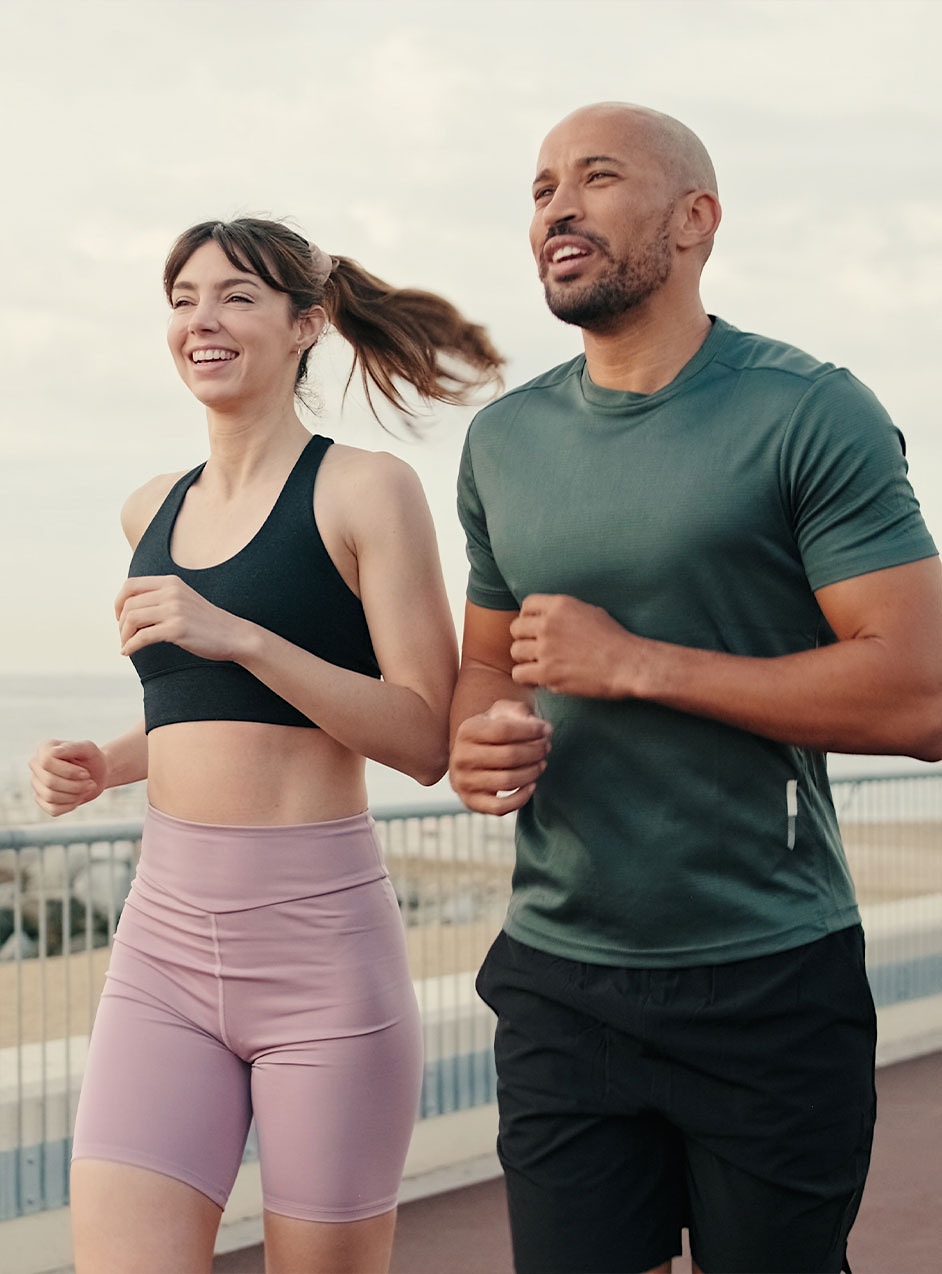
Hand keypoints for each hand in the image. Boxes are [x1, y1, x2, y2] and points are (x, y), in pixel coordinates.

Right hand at [29, 739, 106, 816]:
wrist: (98, 773)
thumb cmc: (92, 759)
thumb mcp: (88, 749)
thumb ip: (73, 747)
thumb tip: (54, 752)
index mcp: (44, 748)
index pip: (46, 762)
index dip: (69, 771)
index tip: (85, 773)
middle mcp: (36, 765)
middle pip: (49, 781)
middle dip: (75, 785)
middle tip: (90, 783)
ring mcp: (36, 783)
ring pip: (50, 796)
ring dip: (75, 795)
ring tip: (86, 788)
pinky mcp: (41, 800)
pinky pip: (53, 809)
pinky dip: (70, 806)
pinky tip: (78, 797)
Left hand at [115, 575, 244, 661]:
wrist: (234, 635)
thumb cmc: (207, 622)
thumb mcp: (183, 600)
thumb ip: (161, 598)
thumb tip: (129, 608)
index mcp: (171, 582)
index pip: (130, 585)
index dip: (119, 602)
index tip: (120, 617)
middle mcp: (171, 592)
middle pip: (129, 604)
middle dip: (120, 623)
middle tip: (124, 636)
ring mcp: (175, 610)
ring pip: (132, 619)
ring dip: (124, 635)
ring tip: (127, 645)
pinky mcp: (177, 629)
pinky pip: (142, 637)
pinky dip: (130, 646)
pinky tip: (128, 652)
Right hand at [450, 699, 551, 814]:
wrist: (472, 754)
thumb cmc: (493, 731)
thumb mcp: (502, 713)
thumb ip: (520, 712)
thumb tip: (542, 728)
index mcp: (467, 730)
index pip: (504, 730)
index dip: (531, 730)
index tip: (546, 730)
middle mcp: (461, 757)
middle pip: (508, 756)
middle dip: (535, 751)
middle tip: (547, 747)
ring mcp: (464, 782)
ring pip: (507, 781)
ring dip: (532, 772)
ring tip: (542, 764)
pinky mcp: (471, 802)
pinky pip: (499, 807)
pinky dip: (521, 798)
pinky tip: (532, 785)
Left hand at [510, 593, 633, 696]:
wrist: (627, 664)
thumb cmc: (616, 639)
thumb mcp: (591, 612)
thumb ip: (566, 613)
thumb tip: (552, 618)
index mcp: (560, 605)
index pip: (528, 604)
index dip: (528, 617)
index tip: (534, 628)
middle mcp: (549, 624)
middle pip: (516, 628)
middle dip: (524, 639)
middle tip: (535, 649)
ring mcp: (546, 648)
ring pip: (515, 651)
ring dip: (525, 659)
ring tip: (537, 664)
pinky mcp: (547, 672)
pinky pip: (519, 674)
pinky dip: (527, 677)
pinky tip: (538, 679)